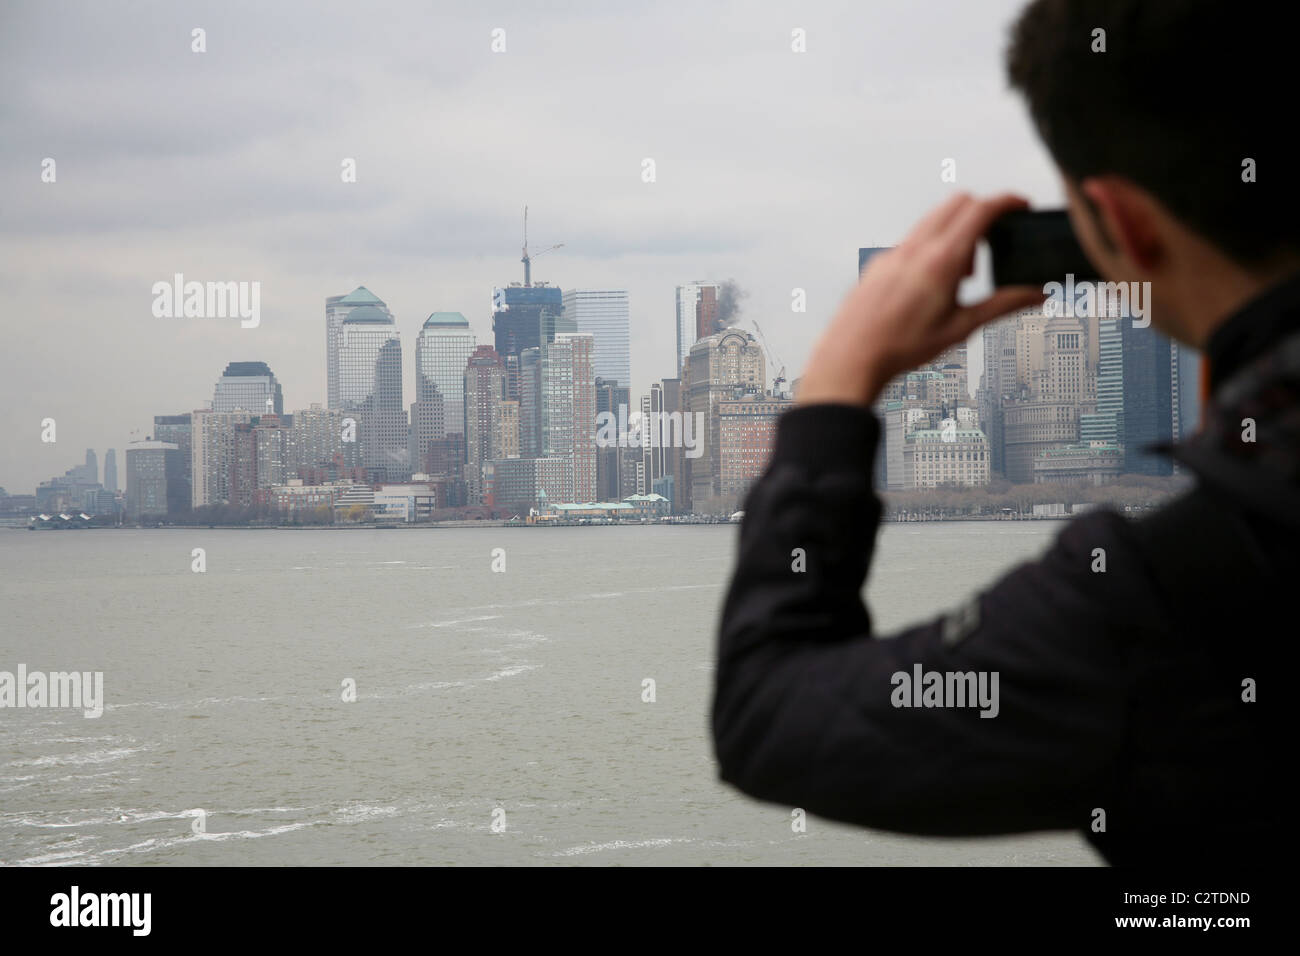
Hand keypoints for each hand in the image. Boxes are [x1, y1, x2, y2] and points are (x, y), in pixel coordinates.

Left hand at [798, 193, 1046, 406]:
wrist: (851, 356)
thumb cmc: (902, 347)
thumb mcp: (961, 328)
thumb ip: (1002, 306)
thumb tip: (1036, 294)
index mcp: (941, 260)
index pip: (981, 210)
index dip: (1007, 201)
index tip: (1022, 205)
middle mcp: (916, 248)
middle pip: (958, 202)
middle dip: (983, 212)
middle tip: (994, 242)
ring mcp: (895, 252)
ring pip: (934, 218)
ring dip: (957, 230)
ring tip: (963, 274)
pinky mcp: (880, 262)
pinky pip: (913, 239)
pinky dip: (933, 244)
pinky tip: (932, 282)